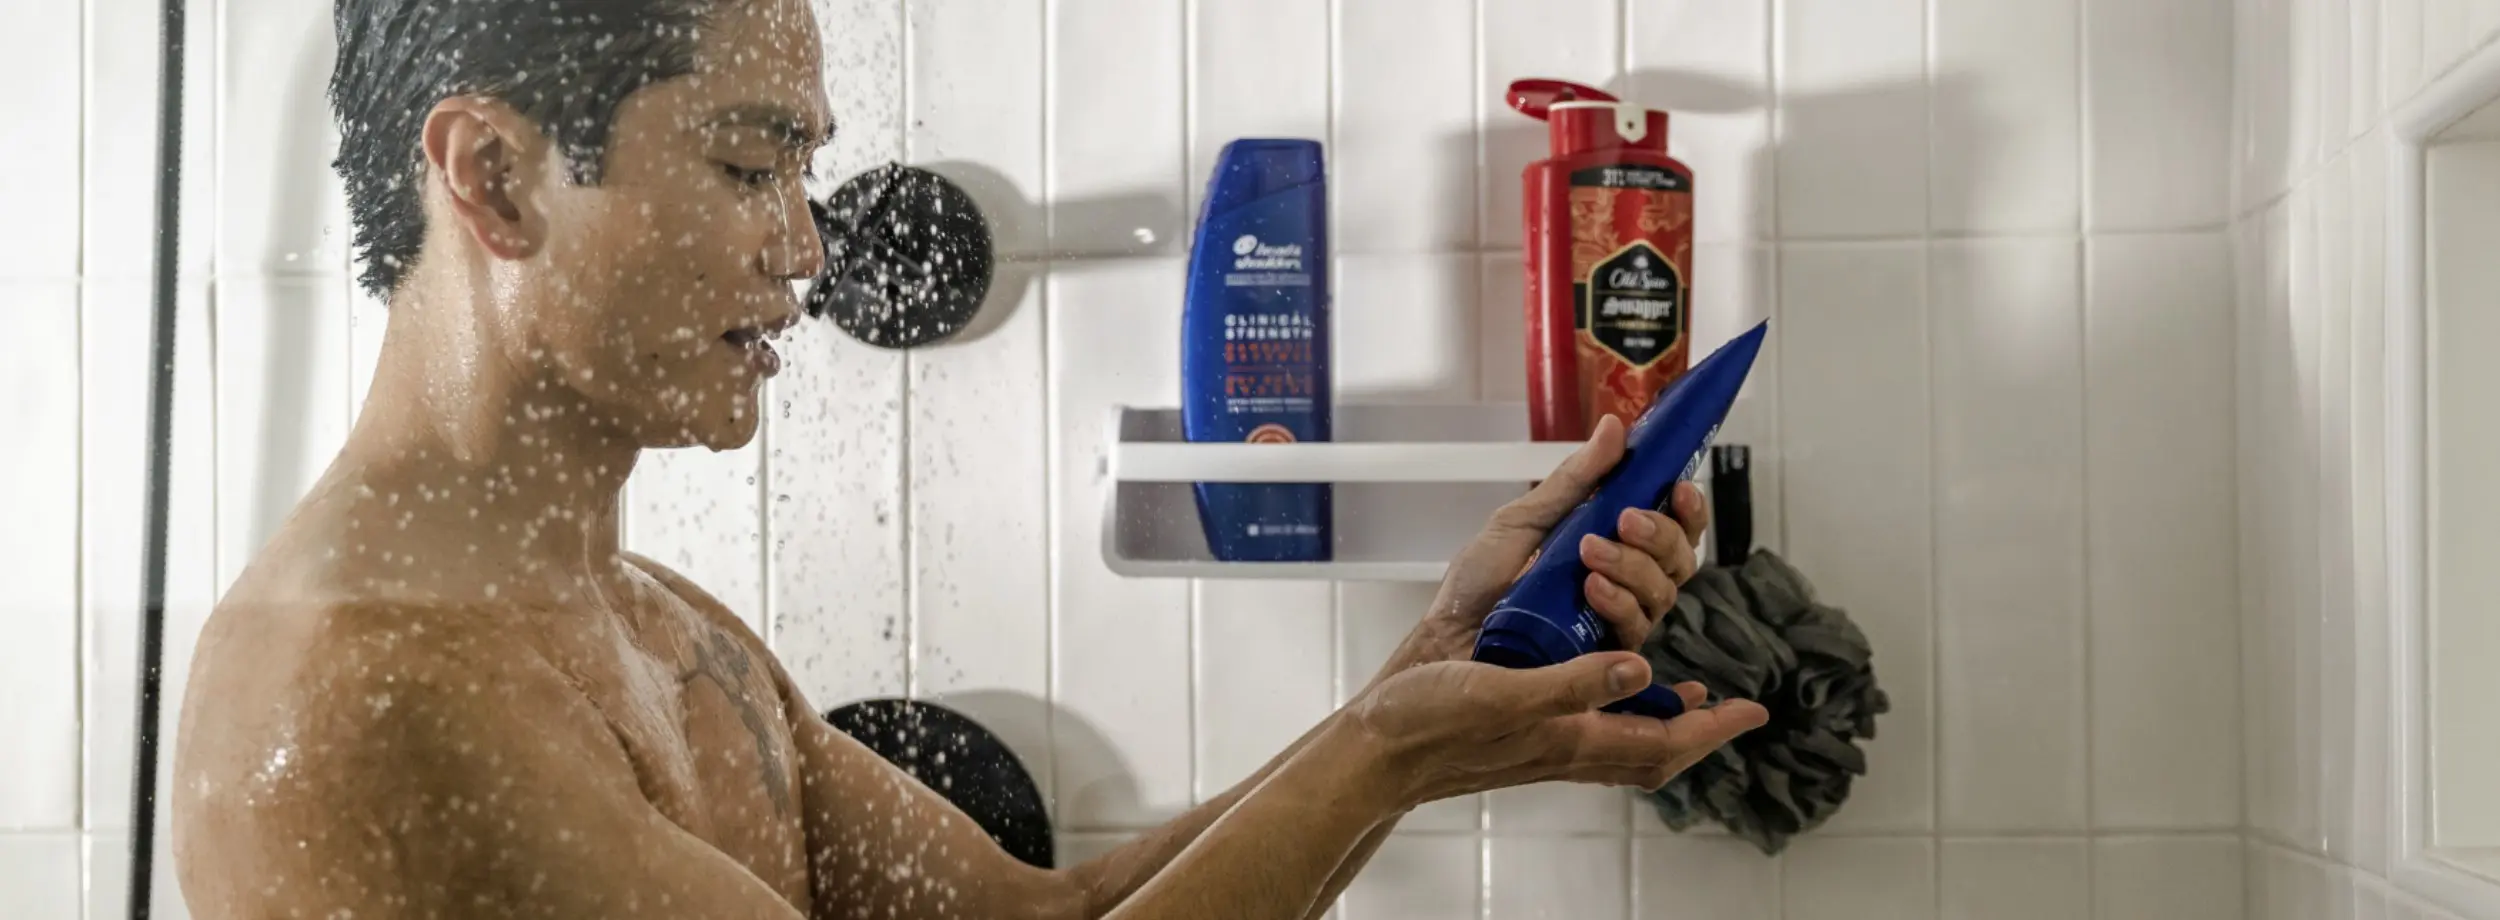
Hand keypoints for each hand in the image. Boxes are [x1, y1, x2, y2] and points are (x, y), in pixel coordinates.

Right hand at [1340, 651, 1767, 809]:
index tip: (1751, 709)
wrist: (1377, 750)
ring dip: (1660, 723)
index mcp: (1568, 739)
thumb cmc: (1428, 723)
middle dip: (1698, 734)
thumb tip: (1641, 669)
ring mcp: (1543, 745)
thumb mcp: (1503, 693)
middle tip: (1728, 709)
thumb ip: (1574, 683)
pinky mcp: (1520, 733)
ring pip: (1623, 744)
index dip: (1713, 729)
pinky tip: (1605, 684)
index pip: (1663, 742)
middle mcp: (1564, 747)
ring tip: (1684, 697)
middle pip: (1654, 752)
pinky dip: (1615, 710)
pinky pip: (1589, 730)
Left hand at [1374, 415, 1709, 684]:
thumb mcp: (1525, 517)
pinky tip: (1593, 588)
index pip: (1673, 528)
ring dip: (1633, 565)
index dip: (1687, 509)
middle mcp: (1624, 582)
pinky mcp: (1603, 655)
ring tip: (1590, 550)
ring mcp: (1617, 619)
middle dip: (1660, 534)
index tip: (1679, 488)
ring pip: (1662, 592)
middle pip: (1679, 559)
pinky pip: (1635, 629)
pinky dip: (1618, 603)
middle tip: (1625, 520)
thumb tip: (1614, 427)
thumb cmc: (1481, 581)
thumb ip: (1576, 478)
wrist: (1448, 633)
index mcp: (1612, 544)